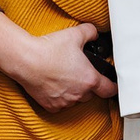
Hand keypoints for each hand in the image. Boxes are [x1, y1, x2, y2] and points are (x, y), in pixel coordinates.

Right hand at [0, 21, 116, 112]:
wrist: (26, 61)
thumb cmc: (50, 49)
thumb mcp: (75, 34)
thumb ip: (90, 32)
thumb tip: (95, 33)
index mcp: (90, 79)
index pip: (109, 90)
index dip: (113, 87)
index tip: (112, 86)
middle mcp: (79, 94)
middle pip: (91, 93)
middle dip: (87, 85)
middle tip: (78, 72)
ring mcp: (65, 102)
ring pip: (75, 99)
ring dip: (73, 91)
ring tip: (63, 76)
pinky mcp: (51, 107)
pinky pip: (60, 104)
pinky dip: (59, 97)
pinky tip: (53, 84)